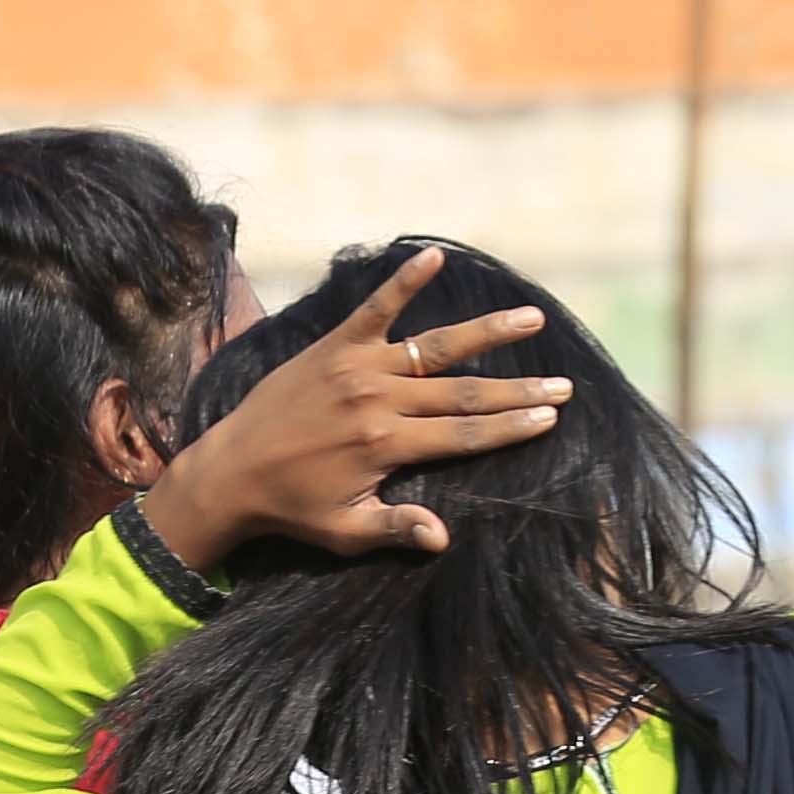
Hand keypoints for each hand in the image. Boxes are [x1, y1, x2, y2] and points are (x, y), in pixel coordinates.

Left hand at [144, 248, 570, 564]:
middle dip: (519, 388)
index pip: (465, 434)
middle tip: (563, 385)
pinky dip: (404, 281)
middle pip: (465, 392)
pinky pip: (375, 307)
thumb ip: (396, 527)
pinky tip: (435, 256)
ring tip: (531, 319)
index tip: (550, 418)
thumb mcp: (345, 531)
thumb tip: (444, 538)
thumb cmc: (292, 509)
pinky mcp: (334, 345)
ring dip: (487, 332)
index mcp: (388, 446)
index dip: (511, 426)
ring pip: (435, 347)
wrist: (230, 470)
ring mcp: (358, 367)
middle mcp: (379, 400)